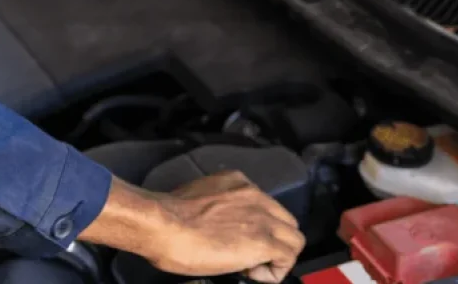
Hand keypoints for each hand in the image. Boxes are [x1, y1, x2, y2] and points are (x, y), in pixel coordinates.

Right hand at [77, 172, 305, 282]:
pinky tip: (250, 274)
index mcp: (237, 183)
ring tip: (251, 267)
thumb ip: (216, 206)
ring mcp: (263, 218)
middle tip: (248, 256)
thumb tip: (215, 224)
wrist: (164, 226)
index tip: (239, 240)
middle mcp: (255, 196)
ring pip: (294, 240)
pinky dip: (273, 272)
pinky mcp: (264, 242)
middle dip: (274, 241)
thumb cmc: (166, 217)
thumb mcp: (197, 200)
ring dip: (277, 256)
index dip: (258, 228)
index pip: (267, 206)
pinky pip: (287, 259)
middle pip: (287, 222)